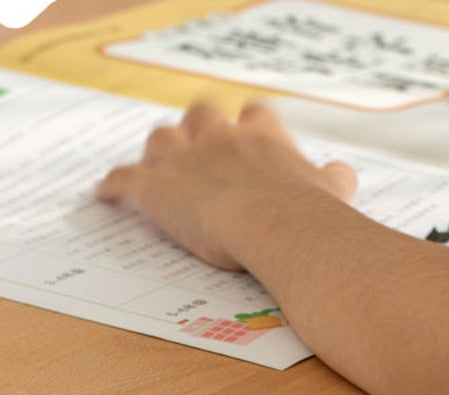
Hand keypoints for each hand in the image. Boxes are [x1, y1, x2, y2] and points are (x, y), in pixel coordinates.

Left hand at [96, 103, 355, 270]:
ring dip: (160, 152)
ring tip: (158, 168)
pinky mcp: (156, 189)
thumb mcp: (334, 192)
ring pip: (161, 139)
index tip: (250, 138)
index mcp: (264, 138)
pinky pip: (125, 180)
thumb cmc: (311, 214)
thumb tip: (342, 174)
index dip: (249, 127)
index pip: (256, 116)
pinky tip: (106, 193)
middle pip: (202, 114)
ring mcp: (185, 160)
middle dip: (199, 128)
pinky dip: (114, 186)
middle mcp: (221, 138)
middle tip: (199, 149)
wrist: (279, 226)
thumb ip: (335, 179)